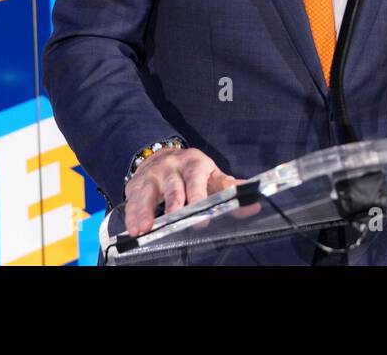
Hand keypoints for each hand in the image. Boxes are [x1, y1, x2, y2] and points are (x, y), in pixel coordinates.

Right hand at [123, 147, 241, 235]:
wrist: (162, 156)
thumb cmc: (193, 172)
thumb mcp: (212, 176)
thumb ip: (230, 190)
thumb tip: (254, 204)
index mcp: (194, 164)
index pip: (196, 179)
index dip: (198, 195)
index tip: (200, 212)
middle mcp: (171, 168)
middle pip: (173, 186)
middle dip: (174, 203)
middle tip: (174, 220)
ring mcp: (152, 176)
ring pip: (148, 193)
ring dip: (145, 211)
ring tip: (144, 229)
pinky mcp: (137, 186)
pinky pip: (133, 201)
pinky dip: (132, 215)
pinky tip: (133, 229)